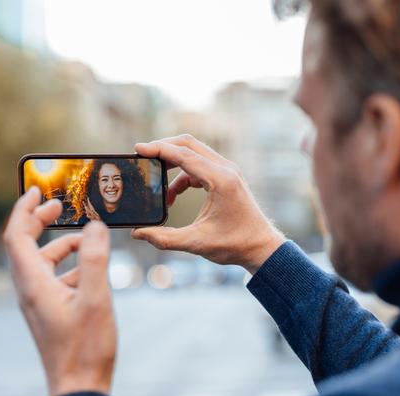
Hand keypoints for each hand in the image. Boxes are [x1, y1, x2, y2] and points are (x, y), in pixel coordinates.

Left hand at [3, 187, 116, 395]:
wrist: (79, 386)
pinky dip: (68, 263)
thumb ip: (94, 258)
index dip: (23, 209)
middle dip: (39, 220)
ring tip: (85, 235)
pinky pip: (52, 277)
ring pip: (41, 261)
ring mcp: (38, 301)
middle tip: (59, 204)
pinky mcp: (49, 311)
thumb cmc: (85, 347)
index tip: (36, 189)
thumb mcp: (95, 297)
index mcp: (33, 283)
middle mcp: (29, 290)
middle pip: (24, 244)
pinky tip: (90, 267)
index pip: (15, 236)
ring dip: (59, 242)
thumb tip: (94, 226)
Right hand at [132, 134, 285, 273]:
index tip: (138, 148)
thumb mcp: (197, 243)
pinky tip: (172, 195)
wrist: (261, 247)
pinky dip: (183, 175)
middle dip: (164, 148)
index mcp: (220, 180)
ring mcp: (228, 171)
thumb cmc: (234, 244)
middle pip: (189, 144)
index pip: (184, 155)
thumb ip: (165, 238)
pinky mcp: (227, 177)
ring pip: (195, 152)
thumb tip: (138, 233)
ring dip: (173, 163)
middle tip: (142, 158)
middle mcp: (226, 169)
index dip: (159, 150)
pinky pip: (200, 165)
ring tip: (156, 184)